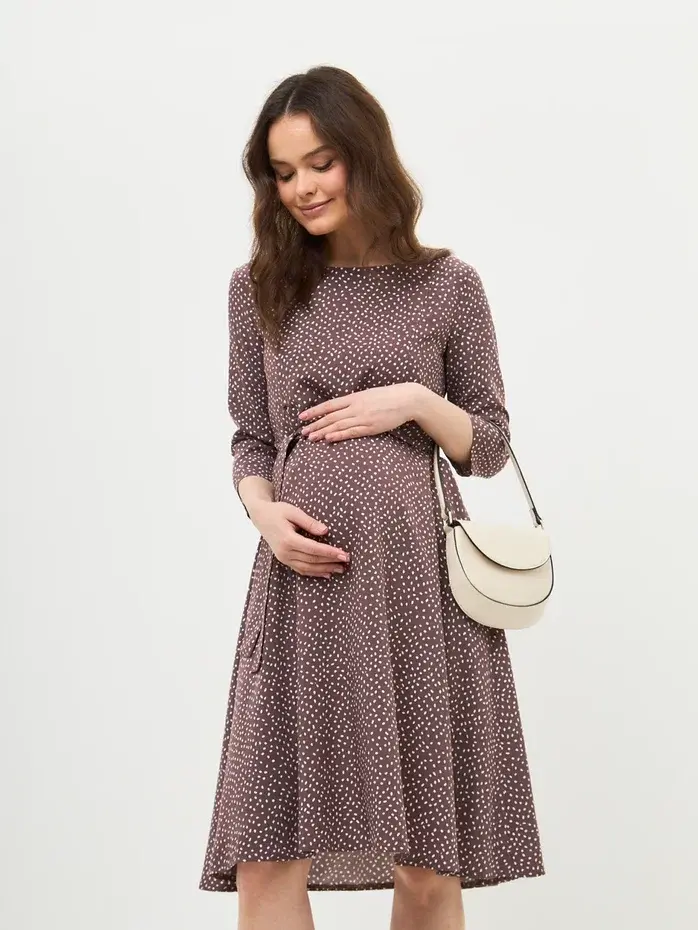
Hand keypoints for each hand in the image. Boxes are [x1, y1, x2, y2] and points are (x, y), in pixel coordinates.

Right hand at [250, 500, 350, 579]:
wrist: (261, 517)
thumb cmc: (278, 511)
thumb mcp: (293, 511)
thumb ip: (309, 522)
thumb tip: (326, 531)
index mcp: (288, 539)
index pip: (314, 549)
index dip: (330, 553)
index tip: (344, 554)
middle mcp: (285, 552)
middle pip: (312, 560)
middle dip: (331, 561)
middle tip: (346, 561)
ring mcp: (283, 558)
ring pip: (307, 568)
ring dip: (325, 570)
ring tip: (340, 569)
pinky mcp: (283, 560)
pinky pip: (300, 569)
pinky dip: (314, 573)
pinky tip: (326, 574)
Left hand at [298, 383, 423, 441]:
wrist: (406, 399)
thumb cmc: (387, 397)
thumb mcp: (368, 395)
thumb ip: (354, 401)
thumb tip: (340, 408)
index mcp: (354, 397)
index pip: (329, 405)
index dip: (315, 411)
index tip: (302, 416)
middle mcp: (356, 407)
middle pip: (331, 416)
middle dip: (316, 424)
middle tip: (303, 432)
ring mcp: (363, 417)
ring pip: (338, 425)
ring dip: (323, 432)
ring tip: (311, 438)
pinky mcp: (371, 427)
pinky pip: (352, 432)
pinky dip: (339, 435)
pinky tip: (329, 438)